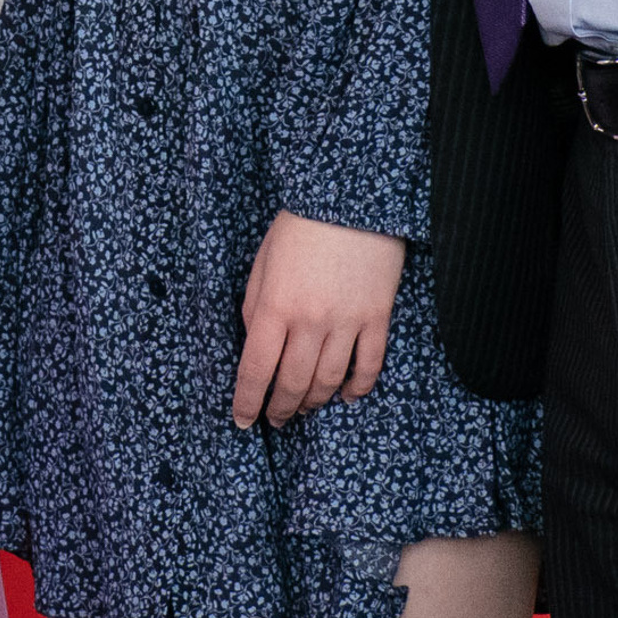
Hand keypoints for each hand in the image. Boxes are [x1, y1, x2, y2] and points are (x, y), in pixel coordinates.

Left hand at [231, 209, 405, 427]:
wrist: (350, 197)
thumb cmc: (299, 225)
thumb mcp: (263, 262)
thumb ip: (255, 306)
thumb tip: (254, 343)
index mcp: (275, 305)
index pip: (256, 369)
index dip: (246, 401)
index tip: (241, 419)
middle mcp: (310, 321)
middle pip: (293, 384)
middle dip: (280, 409)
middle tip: (275, 420)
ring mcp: (347, 322)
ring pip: (329, 382)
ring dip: (313, 403)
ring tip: (304, 409)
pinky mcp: (376, 318)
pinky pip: (369, 367)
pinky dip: (357, 388)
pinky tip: (345, 396)